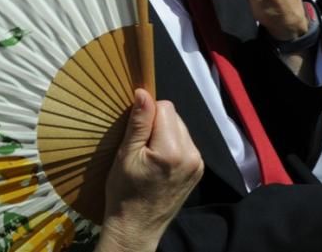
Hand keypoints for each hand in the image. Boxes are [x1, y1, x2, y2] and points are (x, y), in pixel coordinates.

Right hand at [98, 89, 202, 251]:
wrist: (136, 228)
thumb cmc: (124, 194)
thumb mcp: (125, 156)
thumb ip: (138, 123)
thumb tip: (143, 92)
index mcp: (172, 150)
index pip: (165, 107)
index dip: (147, 115)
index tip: (135, 133)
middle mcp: (191, 154)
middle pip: (174, 117)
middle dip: (156, 124)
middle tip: (140, 148)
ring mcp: (197, 163)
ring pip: (180, 128)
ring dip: (165, 134)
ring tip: (150, 156)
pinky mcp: (198, 169)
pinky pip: (185, 143)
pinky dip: (172, 146)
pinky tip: (160, 162)